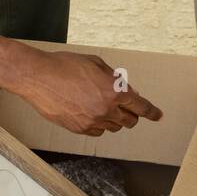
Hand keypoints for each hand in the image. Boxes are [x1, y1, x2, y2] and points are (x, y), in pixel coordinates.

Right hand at [14, 50, 162, 135]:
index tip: (158, 115)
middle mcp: (106, 109)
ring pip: (113, 127)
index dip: (152, 112)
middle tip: (126, 108)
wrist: (39, 77)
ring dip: (113, 119)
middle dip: (131, 115)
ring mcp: (92, 121)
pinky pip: (96, 131)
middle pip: (129, 121)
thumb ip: (115, 79)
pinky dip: (98, 124)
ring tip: (101, 106)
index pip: (140, 107)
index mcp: (114, 91)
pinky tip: (89, 112)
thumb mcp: (96, 64)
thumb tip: (129, 92)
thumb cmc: (66, 65)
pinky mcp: (79, 129)